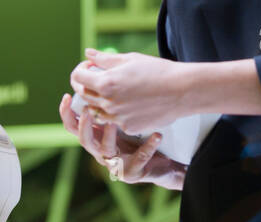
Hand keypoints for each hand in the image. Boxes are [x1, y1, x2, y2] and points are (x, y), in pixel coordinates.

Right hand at [60, 93, 186, 190]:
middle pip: (85, 140)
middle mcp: (101, 150)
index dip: (67, 113)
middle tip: (87, 110)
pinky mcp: (132, 171)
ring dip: (108, 137)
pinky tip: (156, 136)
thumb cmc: (139, 135)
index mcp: (97, 135)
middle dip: (84, 126)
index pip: (74, 125)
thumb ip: (110, 98)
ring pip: (106, 151)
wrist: (159, 161)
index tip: (67, 96)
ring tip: (114, 123)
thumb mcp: (123, 115)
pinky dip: (147, 147)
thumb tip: (96, 64)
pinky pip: (139, 158)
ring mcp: (116, 163)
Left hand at [70, 50, 188, 135]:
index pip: (78, 78)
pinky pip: (113, 121)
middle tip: (97, 79)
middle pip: (84, 96)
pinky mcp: (127, 127)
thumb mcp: (130, 60)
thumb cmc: (157, 71)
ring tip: (114, 92)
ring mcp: (116, 117)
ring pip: (96, 112)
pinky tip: (130, 104)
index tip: (88, 68)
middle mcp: (107, 102)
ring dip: (99, 102)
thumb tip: (88, 54)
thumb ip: (105, 59)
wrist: (181, 91)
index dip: (80, 71)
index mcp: (106, 83)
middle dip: (86, 86)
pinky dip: (116, 113)